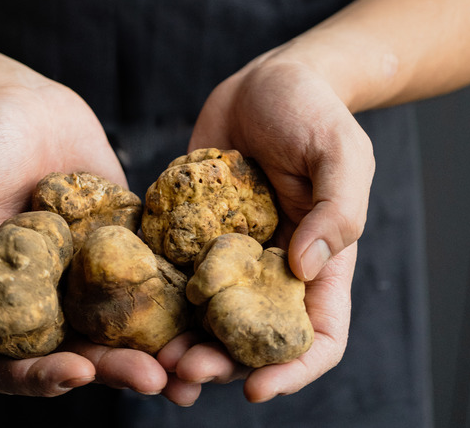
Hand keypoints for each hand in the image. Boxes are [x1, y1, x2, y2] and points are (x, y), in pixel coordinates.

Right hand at [0, 72, 167, 395]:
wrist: (16, 103)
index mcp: (0, 304)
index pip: (15, 361)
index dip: (43, 376)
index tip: (75, 371)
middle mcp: (50, 299)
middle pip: (85, 352)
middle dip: (119, 370)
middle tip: (155, 379)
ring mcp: (92, 274)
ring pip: (128, 325)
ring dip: (162, 350)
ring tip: (195, 366)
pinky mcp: (129, 243)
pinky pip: (158, 275)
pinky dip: (183, 298)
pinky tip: (211, 311)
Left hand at [159, 52, 374, 403]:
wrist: (265, 81)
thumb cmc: (313, 111)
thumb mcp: (340, 152)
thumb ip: (337, 209)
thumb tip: (305, 268)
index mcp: (319, 263)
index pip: (318, 336)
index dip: (292, 371)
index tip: (256, 389)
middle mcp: (271, 269)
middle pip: (251, 339)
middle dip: (220, 364)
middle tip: (182, 371)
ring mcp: (228, 254)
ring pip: (206, 319)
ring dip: (182, 344)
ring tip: (151, 357)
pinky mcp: (191, 233)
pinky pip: (171, 275)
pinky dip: (155, 301)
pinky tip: (129, 311)